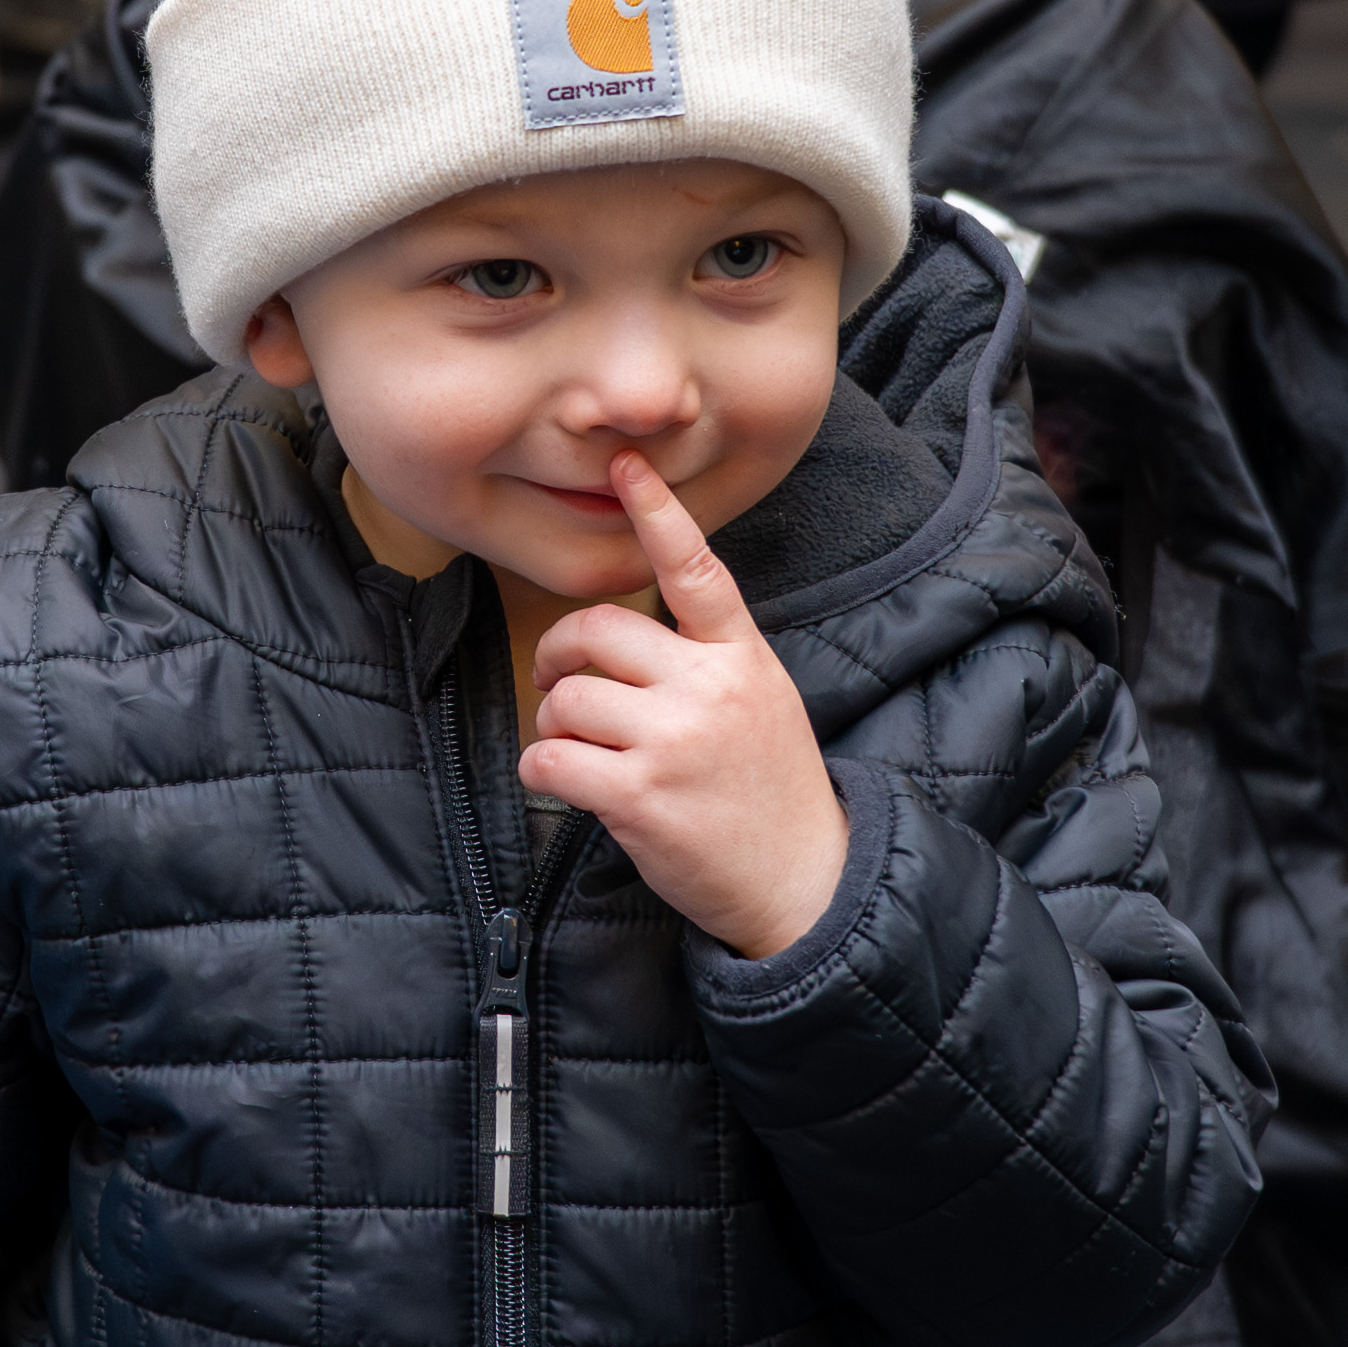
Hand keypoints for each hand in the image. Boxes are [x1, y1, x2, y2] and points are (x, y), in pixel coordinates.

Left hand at [519, 453, 851, 960]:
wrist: (805, 881)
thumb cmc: (771, 792)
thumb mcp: (761, 702)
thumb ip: (706, 661)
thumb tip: (622, 640)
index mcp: (742, 656)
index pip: (696, 568)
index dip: (658, 513)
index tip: (627, 465)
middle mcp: (710, 688)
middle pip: (598, 632)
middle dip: (559, 653)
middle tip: (557, 681)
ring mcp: (675, 741)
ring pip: (567, 697)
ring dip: (553, 723)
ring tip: (577, 749)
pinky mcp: (641, 796)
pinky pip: (552, 759)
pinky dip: (542, 769)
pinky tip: (564, 783)